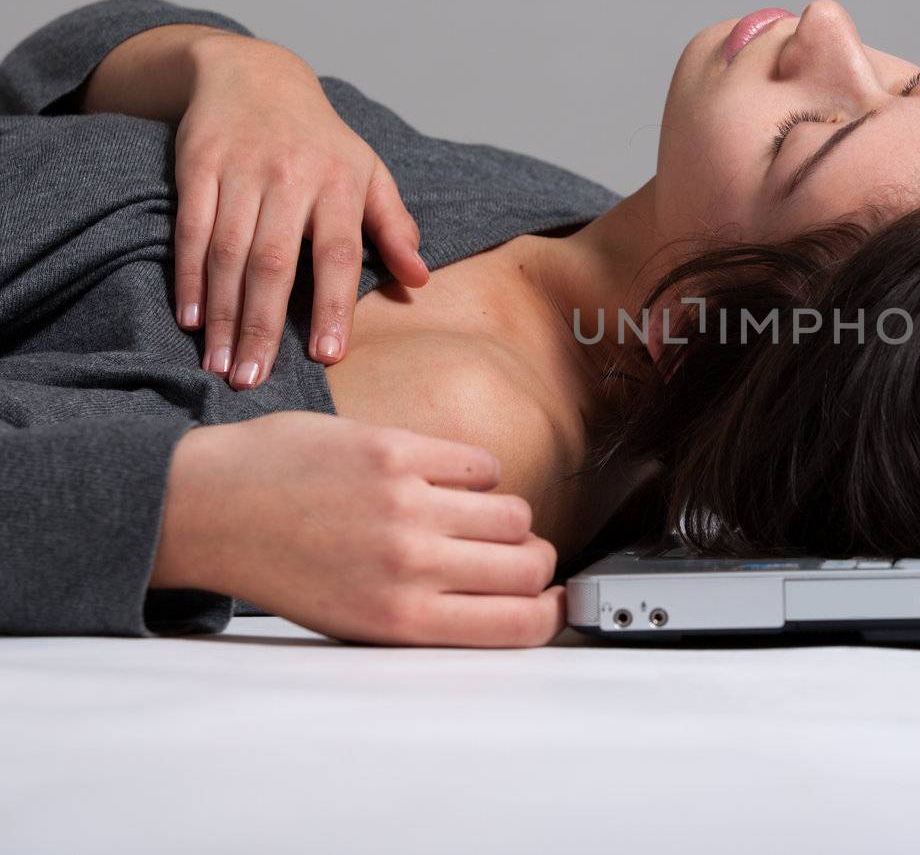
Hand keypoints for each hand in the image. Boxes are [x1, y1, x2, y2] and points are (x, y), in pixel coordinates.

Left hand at [153, 412, 564, 647]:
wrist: (212, 509)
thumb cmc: (282, 568)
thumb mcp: (355, 621)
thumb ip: (429, 616)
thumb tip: (506, 605)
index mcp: (402, 621)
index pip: (521, 624)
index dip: (550, 612)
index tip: (549, 599)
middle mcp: (412, 567)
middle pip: (532, 565)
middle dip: (532, 562)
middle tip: (510, 555)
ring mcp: (407, 505)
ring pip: (515, 513)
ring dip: (504, 516)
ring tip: (470, 515)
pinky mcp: (398, 452)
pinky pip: (480, 465)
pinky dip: (475, 474)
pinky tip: (443, 480)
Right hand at [172, 34, 428, 388]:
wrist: (254, 74)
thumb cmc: (322, 139)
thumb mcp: (369, 172)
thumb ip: (394, 226)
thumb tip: (420, 280)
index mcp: (340, 183)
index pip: (338, 253)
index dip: (332, 304)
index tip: (326, 354)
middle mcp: (290, 177)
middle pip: (274, 262)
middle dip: (262, 324)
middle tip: (253, 380)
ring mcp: (240, 171)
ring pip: (229, 253)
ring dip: (223, 313)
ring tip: (220, 364)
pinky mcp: (197, 167)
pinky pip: (191, 230)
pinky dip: (189, 277)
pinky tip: (191, 319)